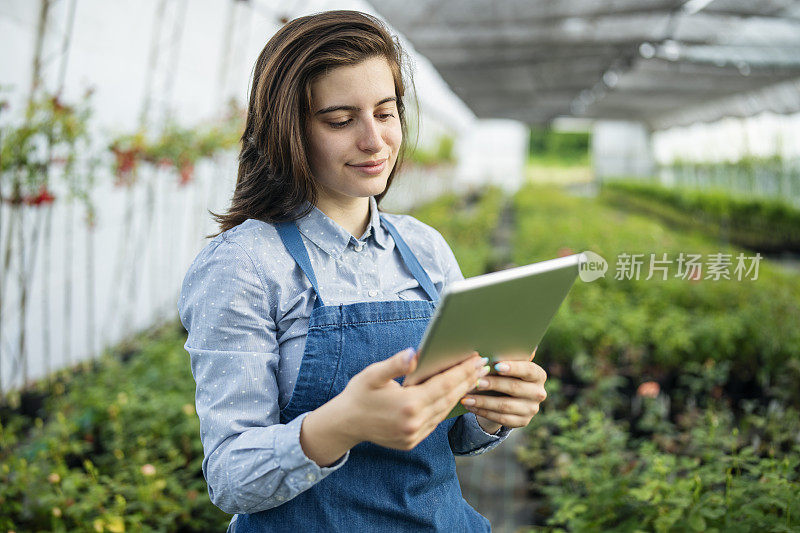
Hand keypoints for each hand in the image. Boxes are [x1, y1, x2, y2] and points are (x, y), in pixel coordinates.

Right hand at [334, 347, 489, 450]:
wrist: (346, 424)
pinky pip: (436, 421)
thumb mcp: (373, 374)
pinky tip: (455, 395)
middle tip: (484, 364)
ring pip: (445, 411)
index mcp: (408, 404)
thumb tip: (415, 353)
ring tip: (474, 377)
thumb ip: (395, 364)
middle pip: (449, 398)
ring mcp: (414, 434)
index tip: (476, 358)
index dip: (462, 371)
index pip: (443, 384)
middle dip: (468, 380)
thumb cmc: (359, 394)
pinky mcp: (412, 440)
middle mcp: (414, 422)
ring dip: (462, 393)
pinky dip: (447, 407)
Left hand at [460, 347, 546, 429]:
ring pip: (505, 406)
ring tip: (466, 396)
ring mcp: (532, 409)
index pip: (528, 370)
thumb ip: (505, 357)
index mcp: (538, 374)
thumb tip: (490, 347)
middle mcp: (539, 393)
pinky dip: (483, 412)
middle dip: (493, 384)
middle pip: (514, 388)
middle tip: (476, 381)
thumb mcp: (508, 365)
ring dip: (483, 401)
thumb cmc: (505, 374)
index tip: (496, 365)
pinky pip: (500, 418)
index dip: (513, 367)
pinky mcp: (522, 422)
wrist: (507, 396)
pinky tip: (470, 406)